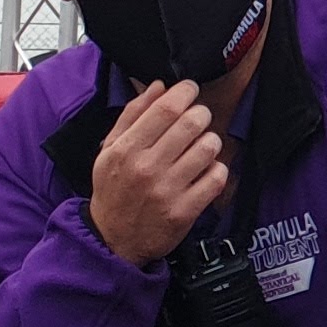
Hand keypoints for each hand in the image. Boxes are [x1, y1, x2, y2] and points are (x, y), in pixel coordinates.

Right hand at [87, 75, 227, 264]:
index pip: (166, 108)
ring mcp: (167, 190)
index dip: (185, 92)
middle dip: (201, 115)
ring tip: (201, 146)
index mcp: (126, 149)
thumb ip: (132, 115)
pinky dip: (217, 170)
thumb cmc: (113, 191)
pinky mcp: (185, 211)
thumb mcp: (109, 150)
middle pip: (192, 123)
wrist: (113, 240)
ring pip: (208, 148)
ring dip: (210, 141)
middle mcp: (146, 168)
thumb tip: (158, 86)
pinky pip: (217, 178)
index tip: (189, 90)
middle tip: (197, 120)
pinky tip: (205, 171)